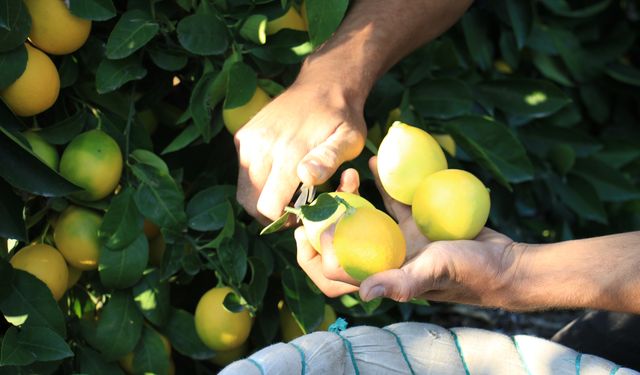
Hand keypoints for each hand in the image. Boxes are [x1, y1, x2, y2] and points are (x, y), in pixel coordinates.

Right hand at [234, 78, 365, 223]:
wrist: (324, 83)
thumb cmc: (342, 118)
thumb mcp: (349, 139)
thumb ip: (329, 159)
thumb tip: (306, 177)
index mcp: (288, 152)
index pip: (268, 206)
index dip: (283, 219)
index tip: (300, 215)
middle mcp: (261, 146)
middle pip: (250, 203)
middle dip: (269, 214)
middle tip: (292, 207)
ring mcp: (249, 140)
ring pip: (244, 189)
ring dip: (261, 197)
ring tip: (286, 191)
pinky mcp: (243, 135)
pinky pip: (243, 171)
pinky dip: (256, 180)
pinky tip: (279, 171)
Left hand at [297, 156, 519, 307]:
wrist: (506, 264)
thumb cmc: (470, 273)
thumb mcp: (434, 274)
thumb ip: (402, 283)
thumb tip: (366, 292)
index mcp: (380, 276)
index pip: (334, 273)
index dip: (314, 254)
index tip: (307, 226)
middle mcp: (384, 259)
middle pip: (343, 243)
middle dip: (329, 221)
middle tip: (325, 194)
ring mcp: (399, 242)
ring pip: (365, 219)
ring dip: (353, 199)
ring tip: (349, 174)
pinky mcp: (416, 225)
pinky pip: (393, 202)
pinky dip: (383, 185)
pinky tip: (376, 163)